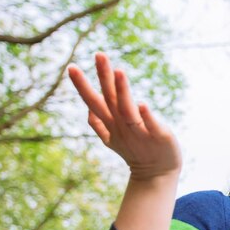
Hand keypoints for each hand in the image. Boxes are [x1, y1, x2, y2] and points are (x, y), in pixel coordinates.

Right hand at [68, 52, 181, 179]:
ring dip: (122, 91)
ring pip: (127, 110)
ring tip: (119, 71)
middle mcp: (122, 126)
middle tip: (98, 54)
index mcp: (111, 123)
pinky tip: (143, 104)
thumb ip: (99, 123)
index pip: (93, 101)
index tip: (71, 66)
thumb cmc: (136, 151)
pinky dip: (146, 116)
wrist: (156, 175)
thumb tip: (87, 108)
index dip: (82, 86)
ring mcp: (139, 132)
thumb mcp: (112, 138)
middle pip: (108, 100)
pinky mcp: (158, 136)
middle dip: (102, 78)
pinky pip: (150, 125)